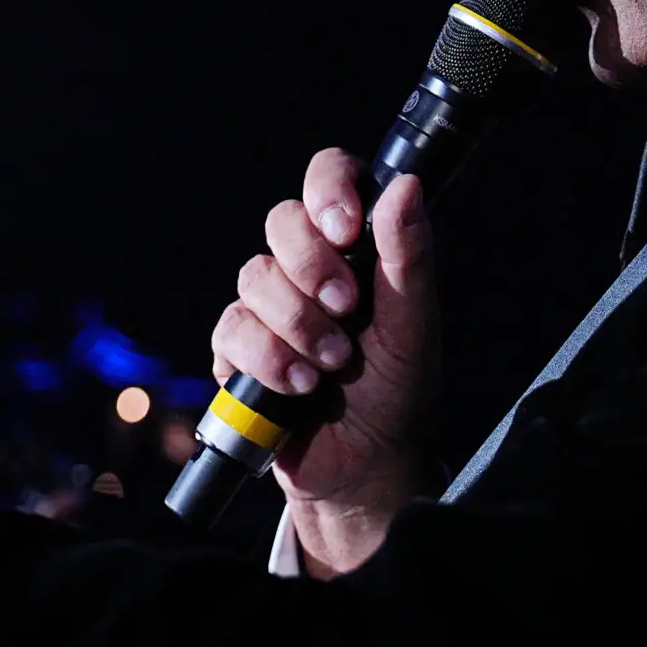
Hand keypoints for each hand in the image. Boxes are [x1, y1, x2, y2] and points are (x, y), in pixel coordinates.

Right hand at [209, 151, 440, 574]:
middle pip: (282, 221)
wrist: (366, 468)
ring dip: (296, 326)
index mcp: (357, 247)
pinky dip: (266, 359)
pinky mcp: (239, 347)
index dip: (329, 189)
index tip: (345, 229)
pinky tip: (297, 387)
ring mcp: (270, 305)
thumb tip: (408, 185)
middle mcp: (309, 266)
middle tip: (346, 309)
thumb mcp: (415, 326)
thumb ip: (409, 258)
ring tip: (331, 368)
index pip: (330, 178)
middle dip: (311, 267)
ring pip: (254, 277)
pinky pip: (231, 328)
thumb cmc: (400, 392)